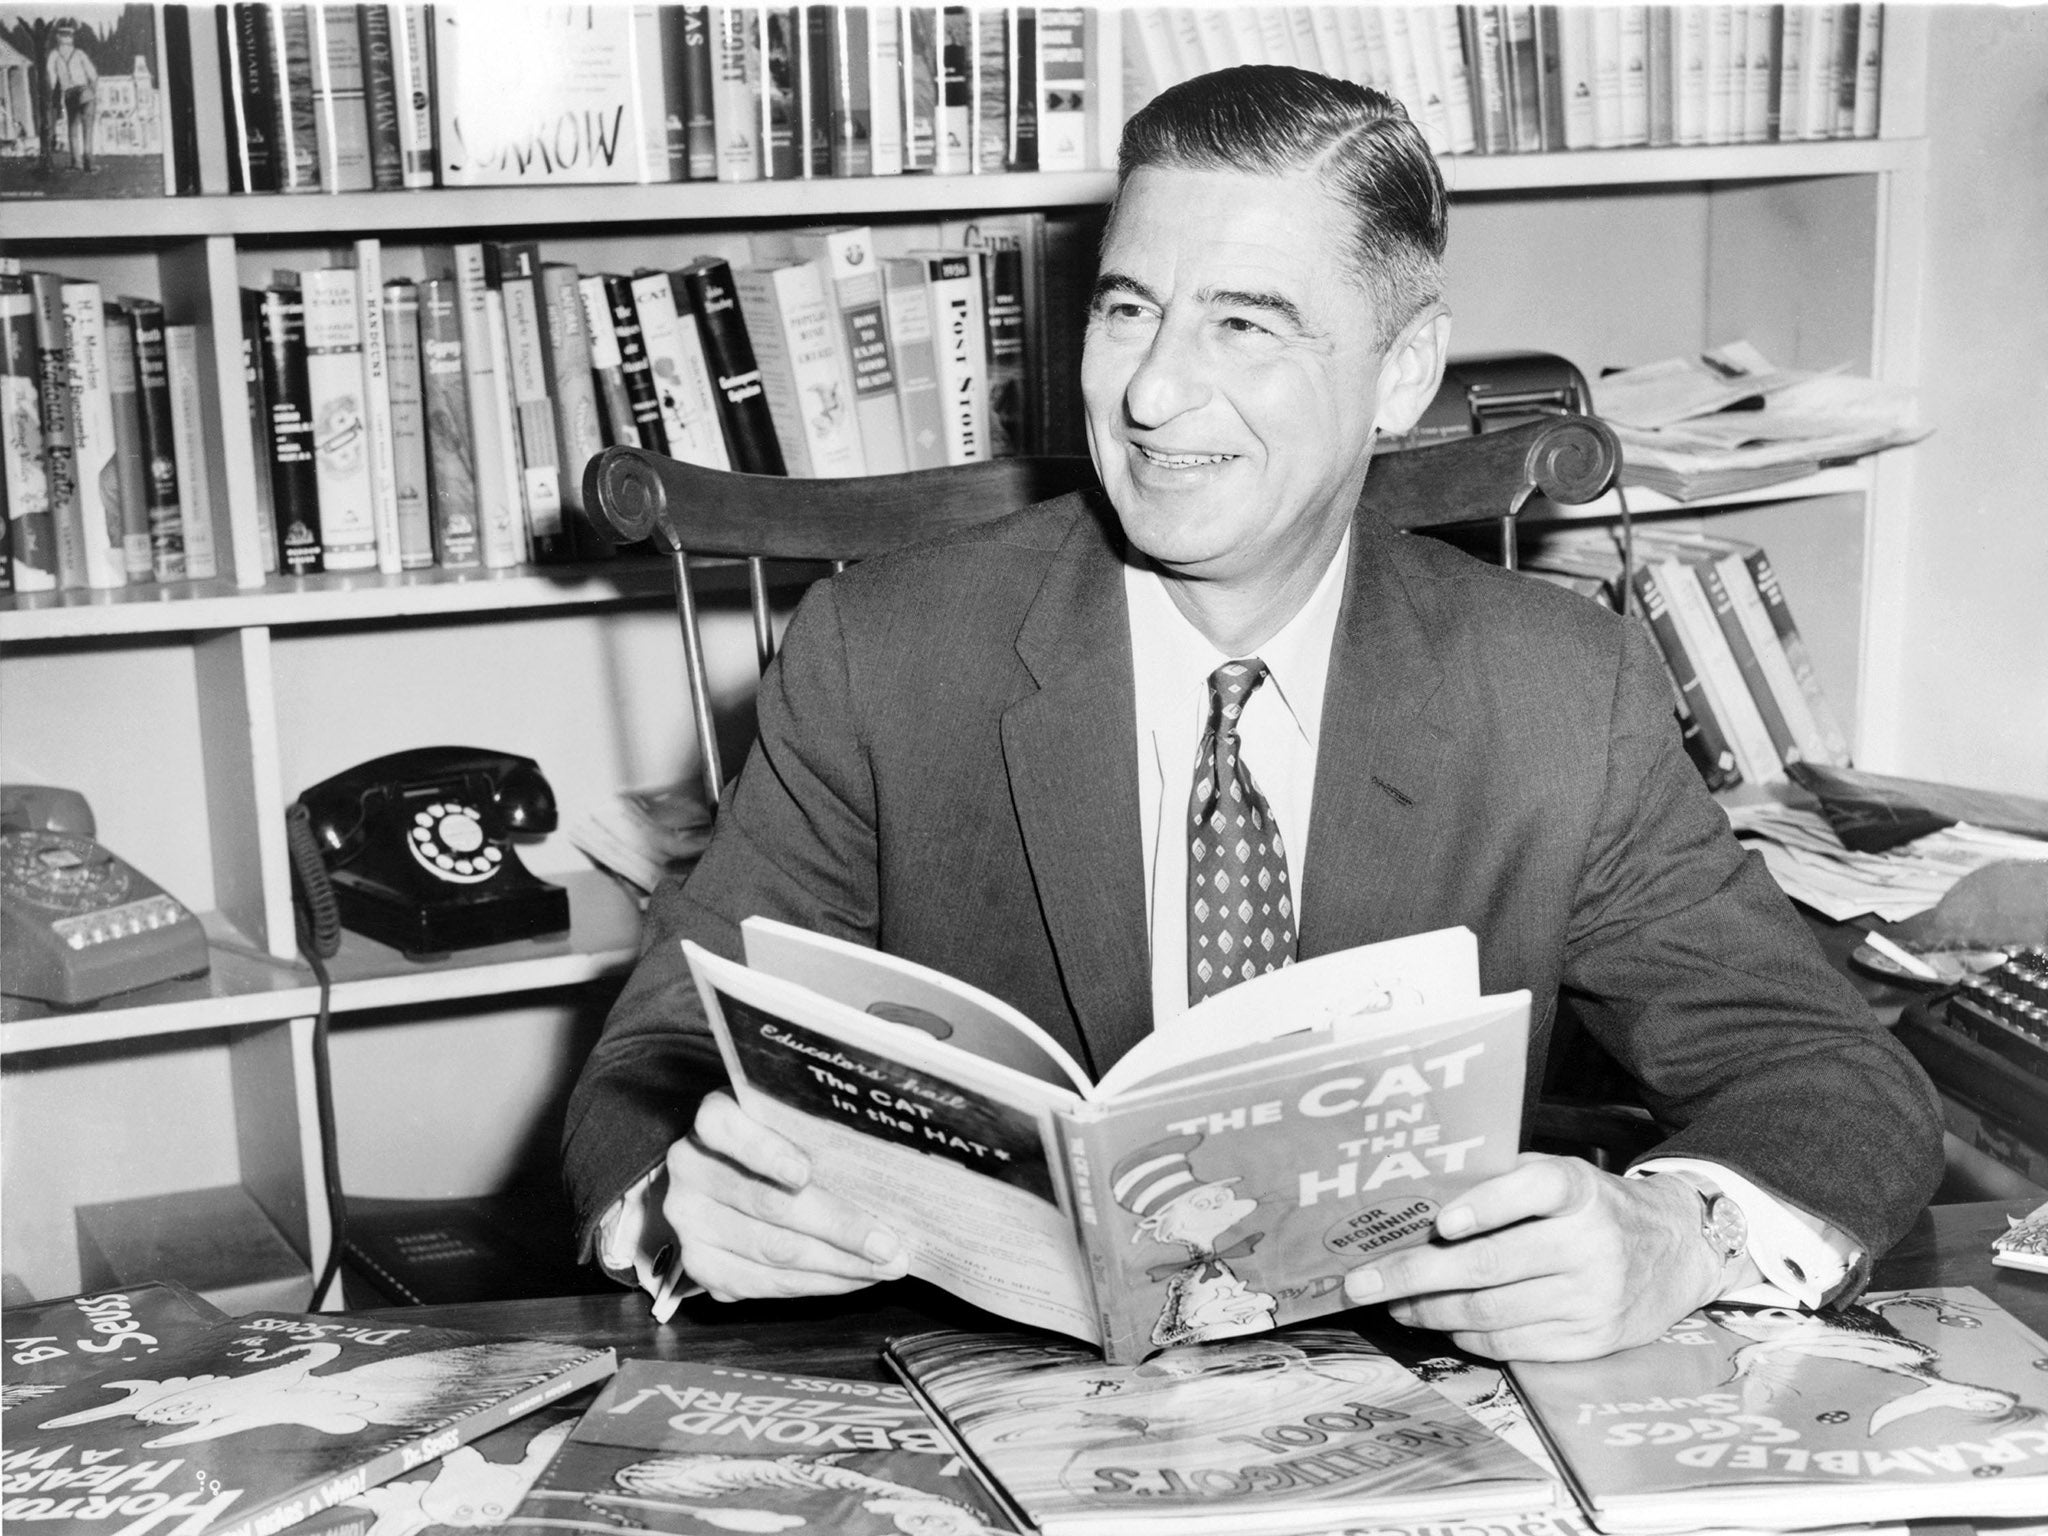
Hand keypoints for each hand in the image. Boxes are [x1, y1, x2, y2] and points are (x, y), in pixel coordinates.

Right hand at [662, 1091, 910, 1302]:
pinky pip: (761, 1284)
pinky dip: (815, 1284)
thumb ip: (817, 1134)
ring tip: (884, 1265)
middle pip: (766, 1203)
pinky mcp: (699, 1264)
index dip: (764, 1150)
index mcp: (713, 1119)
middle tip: (888, 1243)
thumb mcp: (789, 1121)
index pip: (723, 1126)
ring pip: (770, 1250)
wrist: (723, 1176)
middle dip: (837, 1227)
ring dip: (836, 1264)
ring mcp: (690, 1220)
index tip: (805, 1172)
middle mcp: (691, 1168)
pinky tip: (851, 1278)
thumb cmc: (775, 1141)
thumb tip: (887, 1171)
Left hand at [1341, 1154, 1719, 1360]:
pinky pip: (1512, 1344)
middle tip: (1361, 1282)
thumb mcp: (1561, 1175)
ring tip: (1392, 1303)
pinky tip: (1440, 1323)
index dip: (1484, 1206)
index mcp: (1577, 1189)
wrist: (1677, 1250)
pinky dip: (1467, 1336)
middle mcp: (1588, 1243)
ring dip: (1429, 1311)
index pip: (1531, 1190)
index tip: (1441, 1223)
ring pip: (1491, 1312)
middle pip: (1490, 1265)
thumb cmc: (1594, 1206)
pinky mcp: (1590, 1340)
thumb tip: (1417, 1198)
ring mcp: (1591, 1297)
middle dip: (1415, 1276)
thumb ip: (1503, 1182)